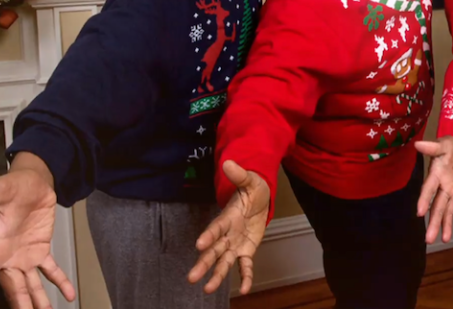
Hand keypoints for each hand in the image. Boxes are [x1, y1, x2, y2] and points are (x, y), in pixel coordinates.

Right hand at [0, 152, 75, 308]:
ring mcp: (24, 256)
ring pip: (30, 285)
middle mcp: (6, 258)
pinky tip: (69, 295)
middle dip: (19, 304)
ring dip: (37, 301)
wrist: (32, 182)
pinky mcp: (40, 250)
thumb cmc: (10, 187)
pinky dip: (60, 282)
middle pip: (12, 288)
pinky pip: (50, 270)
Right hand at [188, 160, 268, 295]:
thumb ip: (240, 175)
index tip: (198, 245)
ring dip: (217, 275)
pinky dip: (245, 277)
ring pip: (224, 262)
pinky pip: (245, 266)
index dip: (208, 235)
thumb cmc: (252, 189)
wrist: (260, 199)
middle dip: (204, 263)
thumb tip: (228, 162)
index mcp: (227, 217)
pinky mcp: (245, 251)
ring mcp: (235, 244)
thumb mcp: (250, 181)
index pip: (216, 228)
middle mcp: (227, 234)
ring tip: (207, 290)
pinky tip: (244, 290)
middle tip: (192, 278)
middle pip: (214, 250)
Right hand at [414, 137, 452, 243]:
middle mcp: (442, 188)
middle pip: (437, 206)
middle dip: (434, 222)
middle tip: (429, 239)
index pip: (429, 189)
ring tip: (444, 239)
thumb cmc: (447, 147)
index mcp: (436, 175)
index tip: (419, 212)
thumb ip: (432, 147)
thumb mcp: (442, 144)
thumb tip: (417, 144)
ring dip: (446, 225)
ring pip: (449, 211)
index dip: (424, 200)